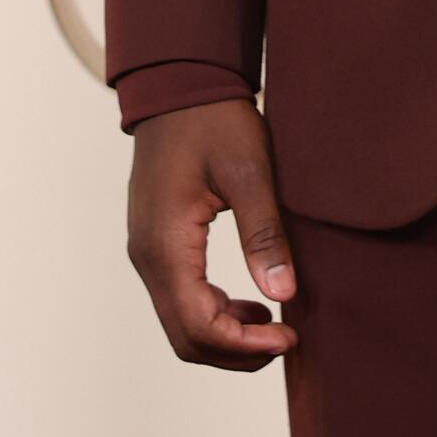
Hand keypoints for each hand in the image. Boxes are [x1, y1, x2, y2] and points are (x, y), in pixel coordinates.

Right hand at [126, 99, 298, 373]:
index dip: (245, 345)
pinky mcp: (155, 243)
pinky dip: (212, 312)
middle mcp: (147, 257)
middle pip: (185, 337)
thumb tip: (282, 294)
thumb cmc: (214, 121)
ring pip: (180, 322)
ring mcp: (146, 251)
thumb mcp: (250, 172)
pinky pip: (178, 297)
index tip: (289, 337)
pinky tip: (250, 299)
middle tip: (285, 341)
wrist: (179, 85)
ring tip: (273, 323)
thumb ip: (264, 233)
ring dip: (225, 335)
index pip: (199, 326)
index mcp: (166, 244)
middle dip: (235, 351)